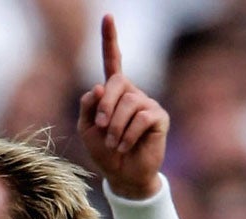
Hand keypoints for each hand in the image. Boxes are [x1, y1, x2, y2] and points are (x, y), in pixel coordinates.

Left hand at [77, 15, 166, 197]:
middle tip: (100, 128)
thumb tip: (97, 86)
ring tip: (114, 144)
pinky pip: (140, 118)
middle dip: (104, 107)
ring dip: (114, 128)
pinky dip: (127, 135)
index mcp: (113, 92)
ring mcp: (147, 103)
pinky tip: (125, 146)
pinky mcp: (159, 117)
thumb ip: (87, 107)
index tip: (107, 16)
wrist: (122, 175)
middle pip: (116, 84)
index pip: (112, 61)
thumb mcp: (87, 130)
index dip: (109, 39)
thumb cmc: (104, 152)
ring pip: (128, 103)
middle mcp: (132, 92)